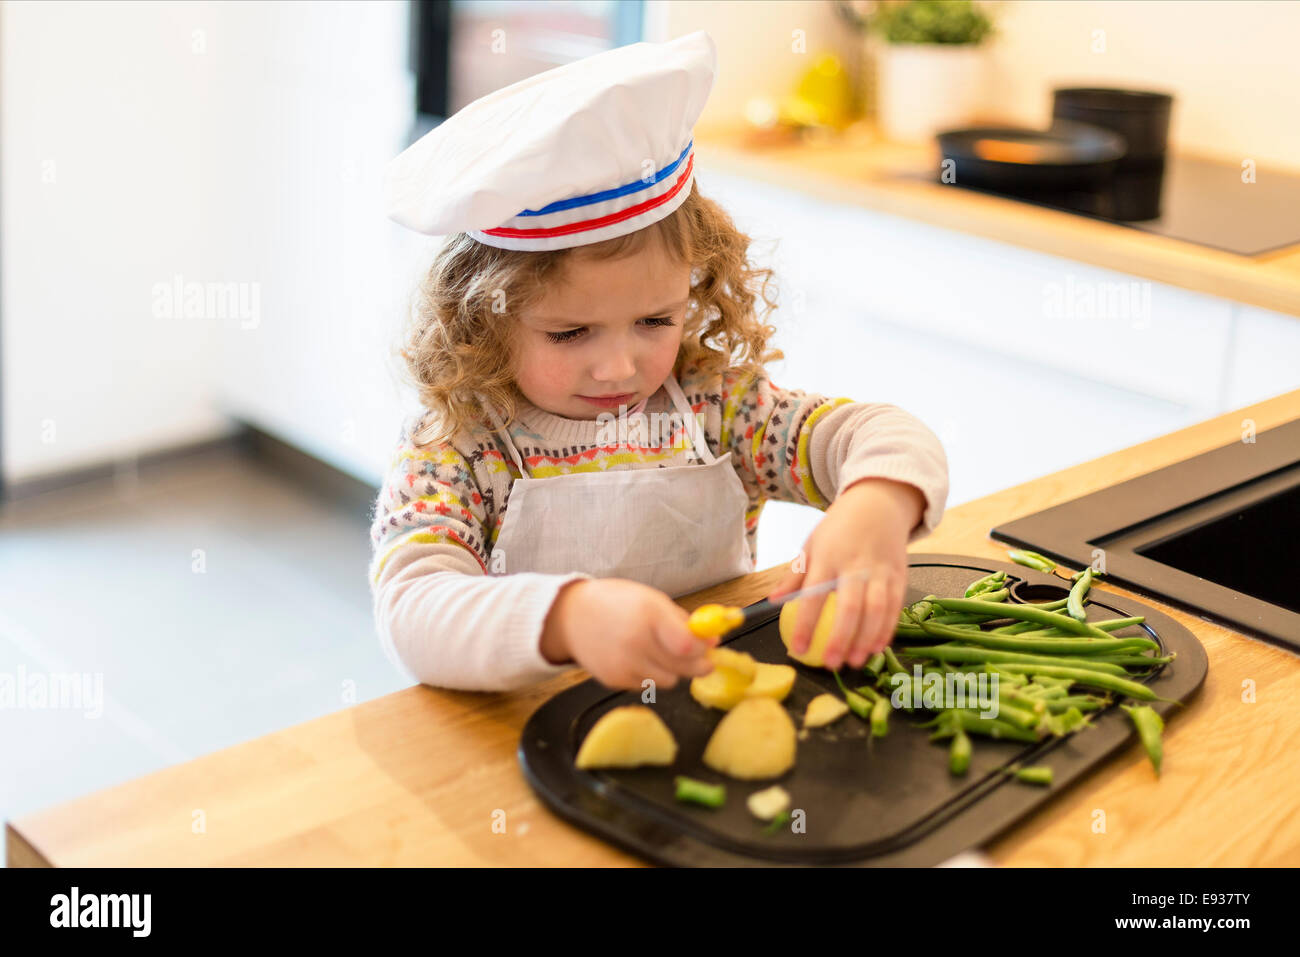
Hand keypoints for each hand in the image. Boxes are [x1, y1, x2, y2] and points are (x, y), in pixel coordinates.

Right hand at [541, 579, 714, 690]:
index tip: (709, 647)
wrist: (572, 616)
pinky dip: (650, 674)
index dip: (703, 650)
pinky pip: (647, 685)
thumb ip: (682, 621)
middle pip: (683, 668)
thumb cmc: (616, 603)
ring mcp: (623, 664)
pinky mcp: (614, 680)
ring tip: (660, 652)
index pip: (687, 645)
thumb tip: (712, 640)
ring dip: (672, 669)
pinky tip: (639, 657)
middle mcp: (635, 642)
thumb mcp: (651, 599)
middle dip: (697, 664)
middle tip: (700, 658)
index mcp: (648, 615)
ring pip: (668, 681)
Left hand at [768, 478, 924, 670]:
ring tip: (854, 662)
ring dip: (866, 639)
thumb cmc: (839, 528)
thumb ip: (795, 574)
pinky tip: (876, 648)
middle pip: (850, 607)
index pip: (814, 596)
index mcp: (828, 556)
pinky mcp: (899, 575)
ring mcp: (881, 570)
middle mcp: (856, 565)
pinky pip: (895, 607)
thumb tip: (775, 601)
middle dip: (841, 638)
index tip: (798, 649)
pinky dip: (887, 629)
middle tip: (831, 663)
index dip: (807, 625)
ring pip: (877, 610)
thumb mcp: (812, 543)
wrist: (879, 503)